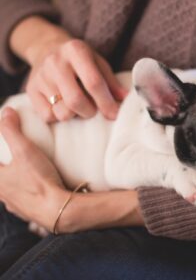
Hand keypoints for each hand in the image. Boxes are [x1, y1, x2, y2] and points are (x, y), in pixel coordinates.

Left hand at [0, 108, 67, 229]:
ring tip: (25, 174)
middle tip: (13, 161)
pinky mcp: (29, 213)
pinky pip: (22, 202)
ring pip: (9, 193)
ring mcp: (15, 206)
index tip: (3, 153)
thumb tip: (6, 111)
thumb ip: (12, 131)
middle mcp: (2, 196)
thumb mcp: (25, 151)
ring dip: (13, 183)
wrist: (59, 210)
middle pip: (1, 181)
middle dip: (5, 170)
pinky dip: (26, 194)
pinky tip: (36, 189)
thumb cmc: (40, 181)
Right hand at [26, 38, 125, 121]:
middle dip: (90, 112)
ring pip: (62, 112)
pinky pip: (48, 116)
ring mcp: (41, 76)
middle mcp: (56, 62)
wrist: (46, 48)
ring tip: (77, 105)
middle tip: (93, 110)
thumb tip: (126, 100)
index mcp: (76, 51)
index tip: (114, 115)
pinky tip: (62, 105)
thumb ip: (112, 82)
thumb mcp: (98, 63)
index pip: (93, 83)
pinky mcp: (30, 89)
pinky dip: (59, 116)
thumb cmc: (80, 60)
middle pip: (75, 101)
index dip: (106, 102)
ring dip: (74, 115)